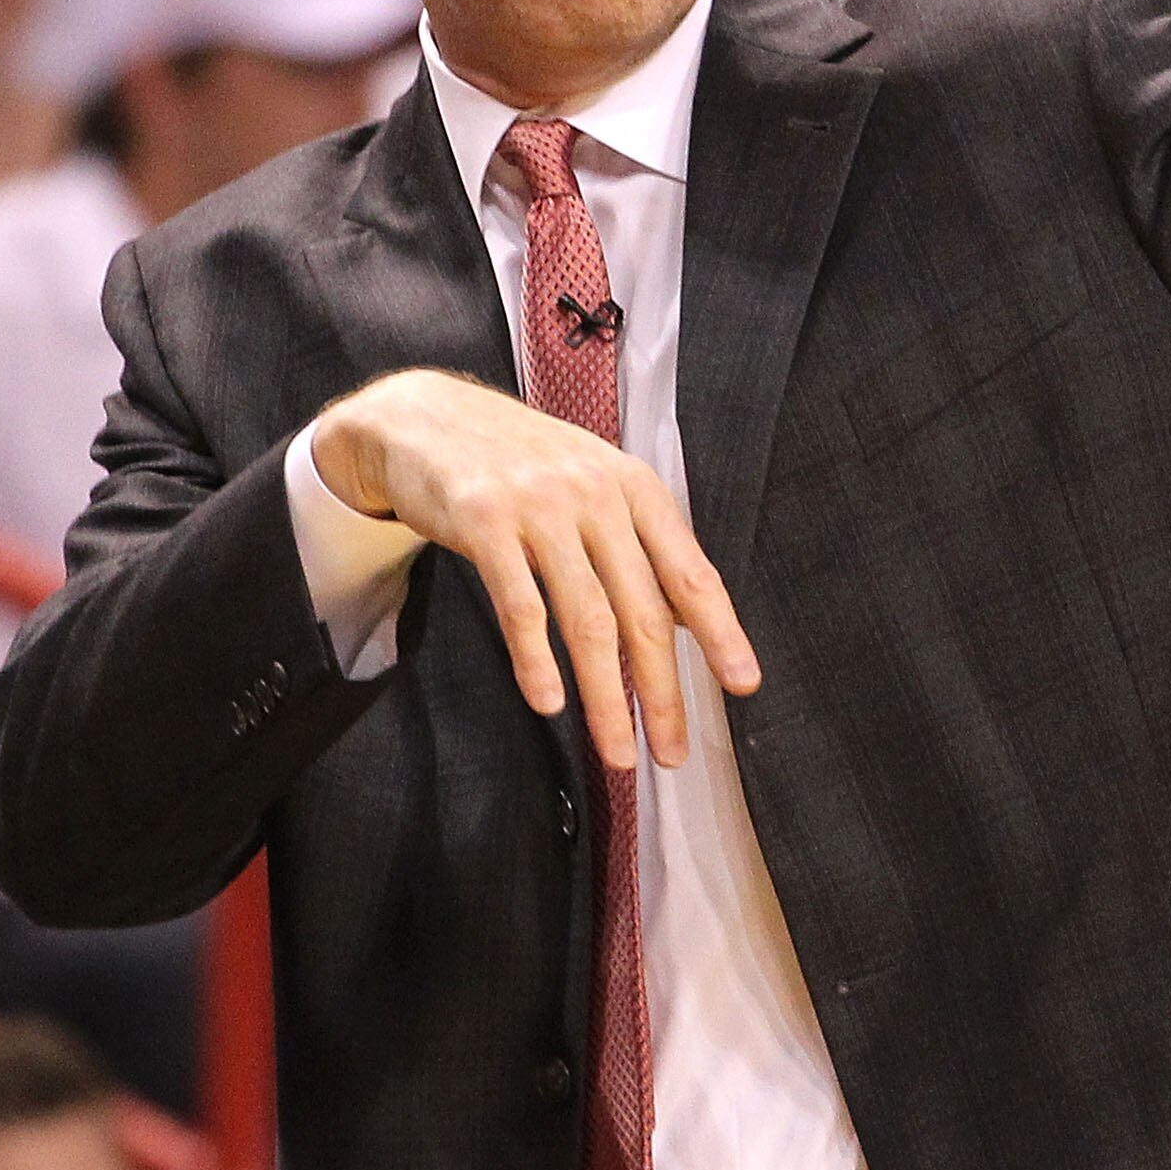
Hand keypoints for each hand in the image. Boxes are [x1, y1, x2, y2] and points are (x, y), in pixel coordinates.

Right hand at [311, 369, 758, 769]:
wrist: (427, 417)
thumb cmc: (522, 462)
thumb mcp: (594, 483)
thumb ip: (637, 544)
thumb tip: (685, 621)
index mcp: (636, 488)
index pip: (691, 572)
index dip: (721, 633)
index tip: (743, 685)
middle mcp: (597, 495)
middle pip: (644, 611)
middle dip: (664, 691)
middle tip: (673, 751)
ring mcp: (540, 508)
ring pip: (588, 620)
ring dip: (608, 697)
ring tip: (620, 752)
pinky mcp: (484, 523)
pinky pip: (521, 607)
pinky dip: (537, 662)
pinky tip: (549, 704)